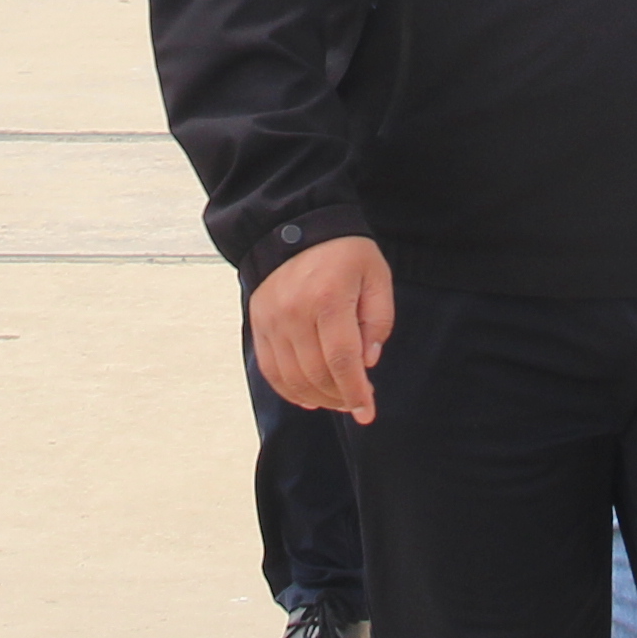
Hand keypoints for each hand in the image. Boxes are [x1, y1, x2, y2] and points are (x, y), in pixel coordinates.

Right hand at [250, 235, 395, 421]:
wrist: (296, 224)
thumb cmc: (344, 251)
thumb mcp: (376, 276)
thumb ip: (378, 320)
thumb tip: (367, 362)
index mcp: (328, 299)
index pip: (342, 361)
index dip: (355, 393)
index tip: (367, 413)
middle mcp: (295, 312)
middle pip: (316, 375)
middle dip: (340, 397)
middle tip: (356, 402)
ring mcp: (272, 320)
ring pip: (292, 378)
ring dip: (317, 397)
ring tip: (336, 399)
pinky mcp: (258, 322)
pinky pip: (270, 369)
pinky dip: (289, 390)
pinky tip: (308, 397)